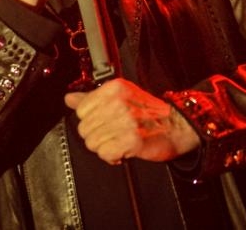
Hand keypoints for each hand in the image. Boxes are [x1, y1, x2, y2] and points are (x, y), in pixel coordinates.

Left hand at [64, 78, 199, 164]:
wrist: (177, 126)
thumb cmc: (149, 113)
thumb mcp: (120, 97)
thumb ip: (91, 98)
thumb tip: (69, 99)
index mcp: (114, 88)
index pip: (81, 109)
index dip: (91, 120)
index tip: (106, 121)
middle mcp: (118, 102)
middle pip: (84, 128)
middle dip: (97, 136)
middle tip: (115, 134)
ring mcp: (125, 121)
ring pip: (92, 143)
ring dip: (105, 147)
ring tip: (120, 141)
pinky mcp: (131, 140)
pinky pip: (104, 153)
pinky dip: (112, 156)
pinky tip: (123, 151)